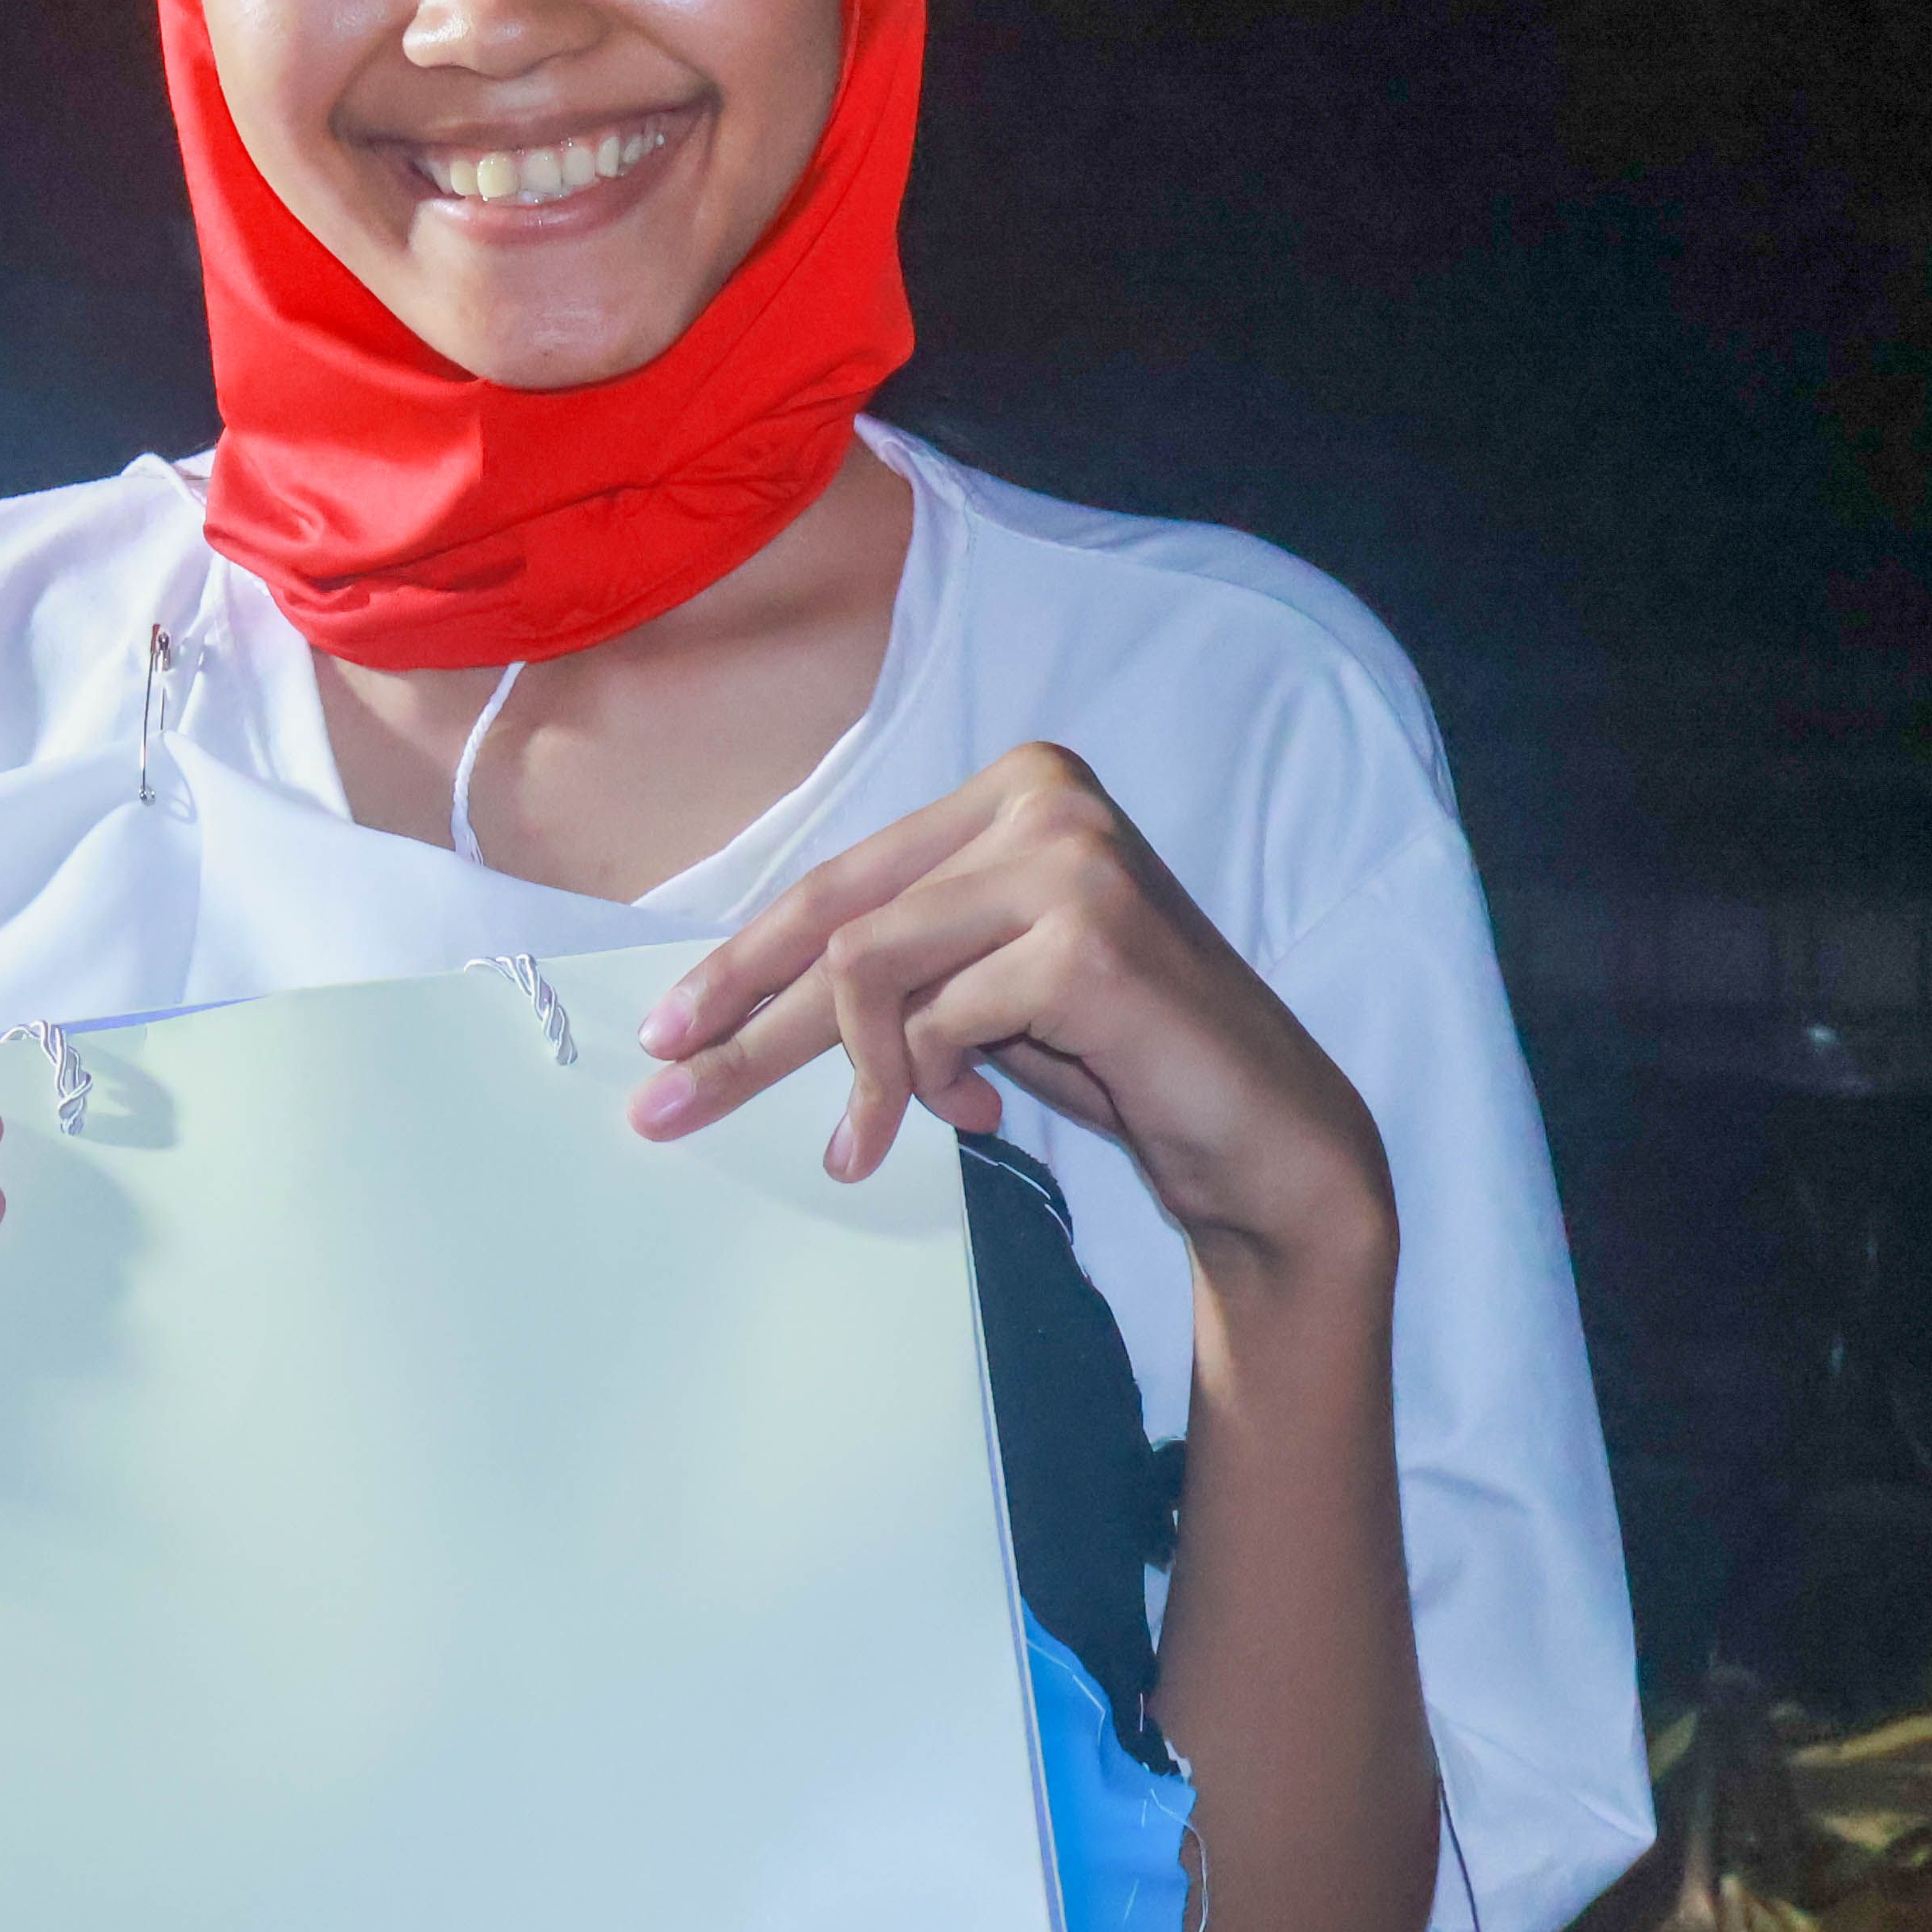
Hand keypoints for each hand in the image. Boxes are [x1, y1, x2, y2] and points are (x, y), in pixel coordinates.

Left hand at [627, 742, 1388, 1265]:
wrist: (1264, 1137)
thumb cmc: (1119, 1059)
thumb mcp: (980, 996)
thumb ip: (890, 972)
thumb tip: (725, 1010)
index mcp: (1015, 789)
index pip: (840, 880)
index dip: (741, 963)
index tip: (668, 1036)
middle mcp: (1042, 797)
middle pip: (834, 919)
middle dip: (739, 1022)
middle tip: (667, 1104)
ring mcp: (1069, 858)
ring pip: (863, 968)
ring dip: (859, 1078)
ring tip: (875, 1142)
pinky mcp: (1086, 937)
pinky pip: (936, 1021)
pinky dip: (930, 1086)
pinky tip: (982, 1118)